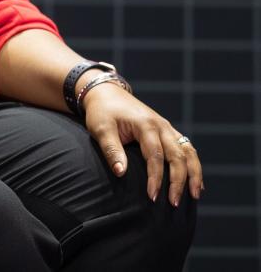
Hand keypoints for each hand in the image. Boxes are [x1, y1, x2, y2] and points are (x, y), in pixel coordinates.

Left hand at [82, 82, 203, 205]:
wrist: (106, 93)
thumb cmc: (102, 112)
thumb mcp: (101, 129)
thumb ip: (112, 150)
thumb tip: (121, 173)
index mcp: (146, 125)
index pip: (156, 156)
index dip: (155, 178)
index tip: (152, 197)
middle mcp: (162, 126)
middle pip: (178, 156)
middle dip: (179, 181)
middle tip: (174, 203)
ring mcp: (167, 127)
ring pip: (189, 152)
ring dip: (194, 173)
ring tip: (195, 195)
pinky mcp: (168, 131)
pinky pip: (187, 148)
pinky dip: (193, 165)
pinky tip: (196, 182)